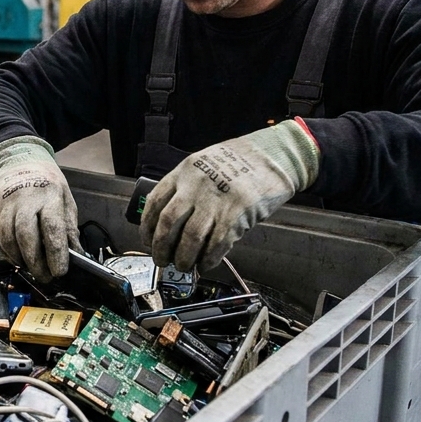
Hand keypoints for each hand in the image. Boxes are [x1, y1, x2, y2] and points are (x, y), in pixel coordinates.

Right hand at [0, 136, 79, 281]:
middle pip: (25, 235)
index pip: (51, 227)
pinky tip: (18, 254)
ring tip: (32, 268)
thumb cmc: (45, 184)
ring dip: (20, 260)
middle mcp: (23, 197)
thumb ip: (69, 228)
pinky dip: (8, 252)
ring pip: (7, 240)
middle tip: (45, 277)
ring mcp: (3, 203)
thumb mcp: (65, 200)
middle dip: (35, 262)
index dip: (56, 252)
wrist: (17, 162)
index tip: (60, 271)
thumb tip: (75, 256)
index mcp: (48, 194)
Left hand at [140, 119, 319, 271]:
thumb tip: (170, 222)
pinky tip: (205, 264)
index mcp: (184, 172)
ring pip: (190, 239)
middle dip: (161, 248)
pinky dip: (208, 259)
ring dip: (184, 258)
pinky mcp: (237, 215)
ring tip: (183, 266)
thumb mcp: (203, 165)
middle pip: (168, 224)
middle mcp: (196, 186)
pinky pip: (216, 245)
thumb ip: (186, 188)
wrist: (273, 156)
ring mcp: (216, 201)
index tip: (147, 241)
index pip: (155, 203)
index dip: (147, 228)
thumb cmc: (239, 161)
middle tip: (162, 260)